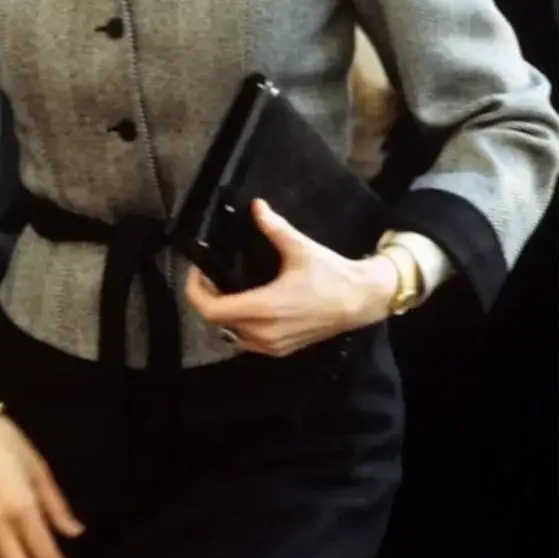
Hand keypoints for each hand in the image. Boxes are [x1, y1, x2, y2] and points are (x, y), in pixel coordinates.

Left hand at [185, 198, 398, 356]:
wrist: (362, 301)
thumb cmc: (332, 275)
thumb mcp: (301, 248)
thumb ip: (275, 228)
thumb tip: (256, 206)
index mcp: (265, 307)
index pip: (212, 310)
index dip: (196, 292)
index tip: (198, 272)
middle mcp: (264, 332)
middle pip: (217, 322)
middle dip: (207, 300)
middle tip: (209, 277)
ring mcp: (273, 346)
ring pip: (231, 335)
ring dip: (223, 315)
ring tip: (225, 290)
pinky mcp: (281, 351)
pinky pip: (247, 342)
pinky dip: (239, 327)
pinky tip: (245, 306)